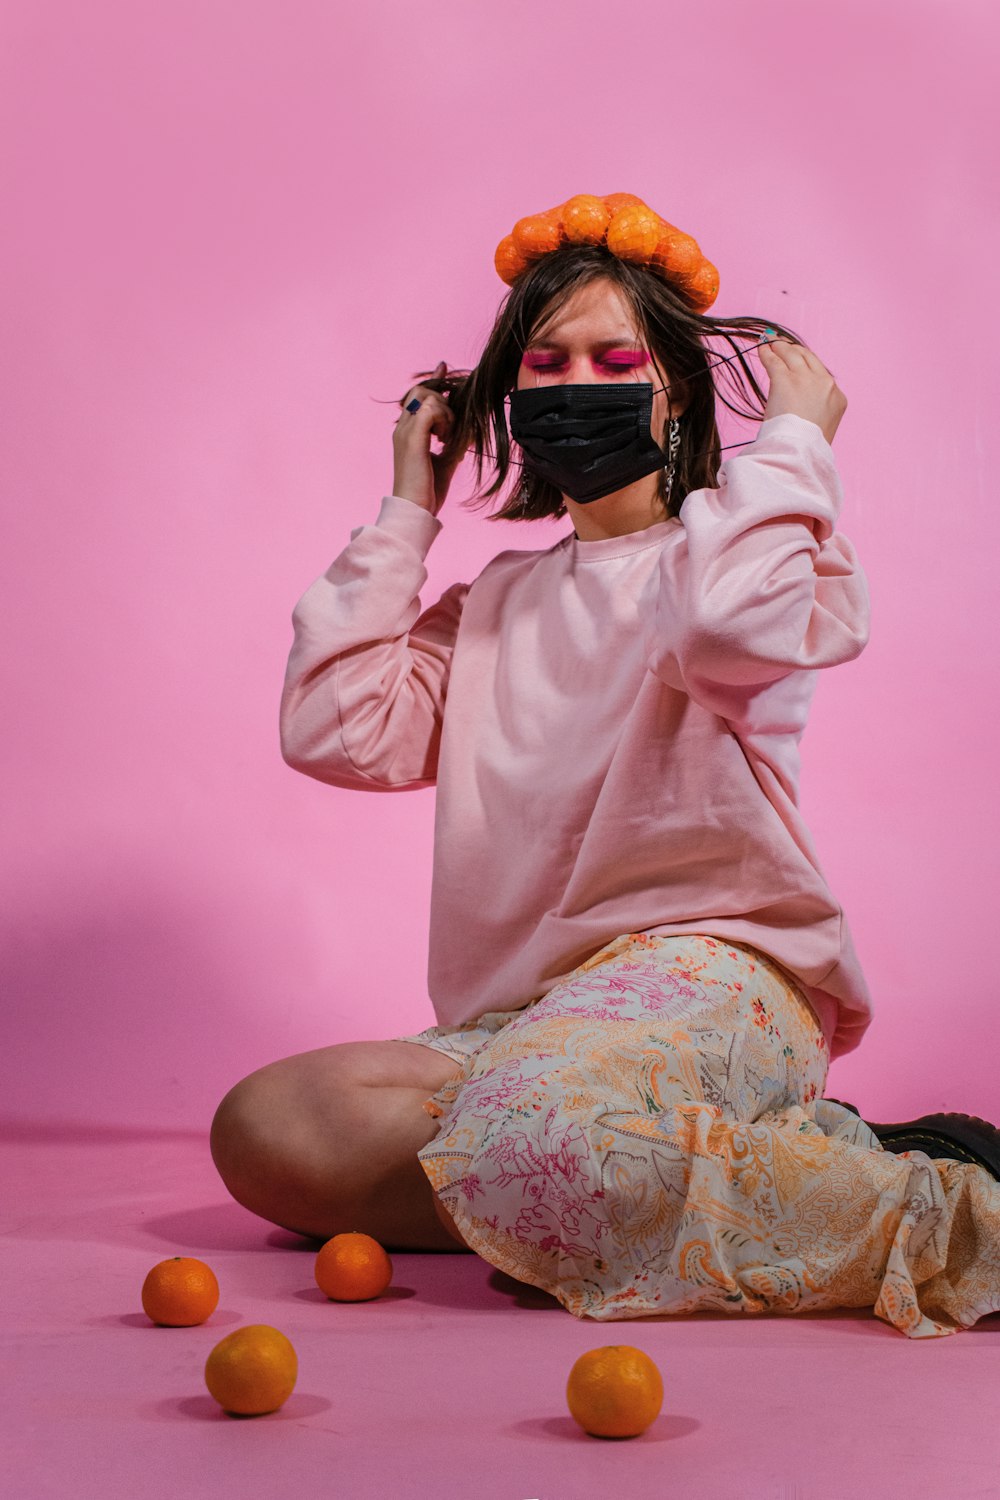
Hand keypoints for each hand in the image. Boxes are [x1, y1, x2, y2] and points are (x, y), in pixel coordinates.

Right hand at [391, 361, 463, 514]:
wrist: (414, 510)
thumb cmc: (427, 491)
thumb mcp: (445, 461)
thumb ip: (453, 442)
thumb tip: (470, 431)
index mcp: (406, 431)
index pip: (417, 395)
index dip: (434, 380)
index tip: (444, 367)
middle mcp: (402, 427)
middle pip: (421, 389)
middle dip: (442, 398)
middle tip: (452, 425)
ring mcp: (405, 431)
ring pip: (427, 396)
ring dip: (446, 412)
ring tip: (448, 437)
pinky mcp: (413, 438)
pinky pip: (431, 409)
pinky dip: (444, 419)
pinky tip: (445, 439)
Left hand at [759, 338, 846, 446]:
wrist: (800, 452)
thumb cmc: (807, 448)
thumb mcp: (821, 429)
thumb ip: (816, 414)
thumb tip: (800, 411)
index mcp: (838, 399)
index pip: (822, 374)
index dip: (806, 364)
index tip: (797, 360)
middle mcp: (826, 384)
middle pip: (808, 358)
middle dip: (794, 350)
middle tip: (782, 345)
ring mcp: (807, 379)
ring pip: (792, 354)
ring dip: (780, 347)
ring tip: (770, 343)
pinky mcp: (786, 380)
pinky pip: (774, 361)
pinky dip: (767, 353)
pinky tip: (762, 349)